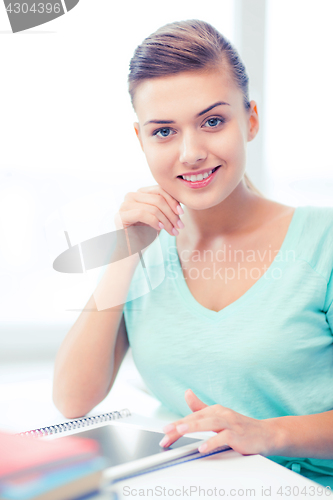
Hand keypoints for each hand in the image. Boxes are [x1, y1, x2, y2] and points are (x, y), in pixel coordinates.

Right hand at [115, 185, 183, 237]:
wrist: (133, 251)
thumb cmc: (146, 234)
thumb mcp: (160, 217)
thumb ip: (166, 206)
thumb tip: (180, 199)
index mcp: (140, 193)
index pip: (160, 190)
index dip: (173, 200)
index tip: (181, 213)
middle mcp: (130, 196)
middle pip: (157, 198)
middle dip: (171, 213)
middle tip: (180, 226)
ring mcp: (124, 205)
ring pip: (152, 207)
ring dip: (166, 220)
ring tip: (173, 231)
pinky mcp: (121, 216)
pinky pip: (142, 214)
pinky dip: (154, 221)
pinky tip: (160, 228)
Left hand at [159, 389, 275, 456]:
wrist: (266, 434)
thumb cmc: (240, 427)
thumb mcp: (219, 417)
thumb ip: (201, 407)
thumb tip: (187, 393)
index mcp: (215, 410)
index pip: (191, 417)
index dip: (176, 425)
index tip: (164, 433)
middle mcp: (221, 414)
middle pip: (197, 418)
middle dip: (179, 425)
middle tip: (165, 431)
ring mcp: (230, 423)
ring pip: (209, 423)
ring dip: (193, 426)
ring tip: (179, 430)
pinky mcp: (238, 435)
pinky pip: (223, 438)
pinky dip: (212, 442)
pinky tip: (201, 448)